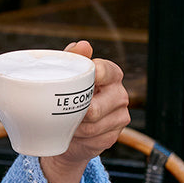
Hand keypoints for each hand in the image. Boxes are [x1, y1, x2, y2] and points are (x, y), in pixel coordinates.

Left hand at [39, 39, 129, 182]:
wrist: (67, 134)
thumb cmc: (67, 99)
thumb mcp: (66, 77)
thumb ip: (72, 58)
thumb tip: (81, 44)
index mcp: (110, 74)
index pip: (108, 71)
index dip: (97, 74)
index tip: (87, 78)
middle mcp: (119, 94)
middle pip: (100, 104)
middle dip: (79, 110)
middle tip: (63, 110)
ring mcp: (120, 115)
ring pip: (94, 124)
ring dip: (76, 125)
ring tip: (67, 122)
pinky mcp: (114, 135)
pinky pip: (95, 138)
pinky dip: (80, 137)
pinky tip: (75, 133)